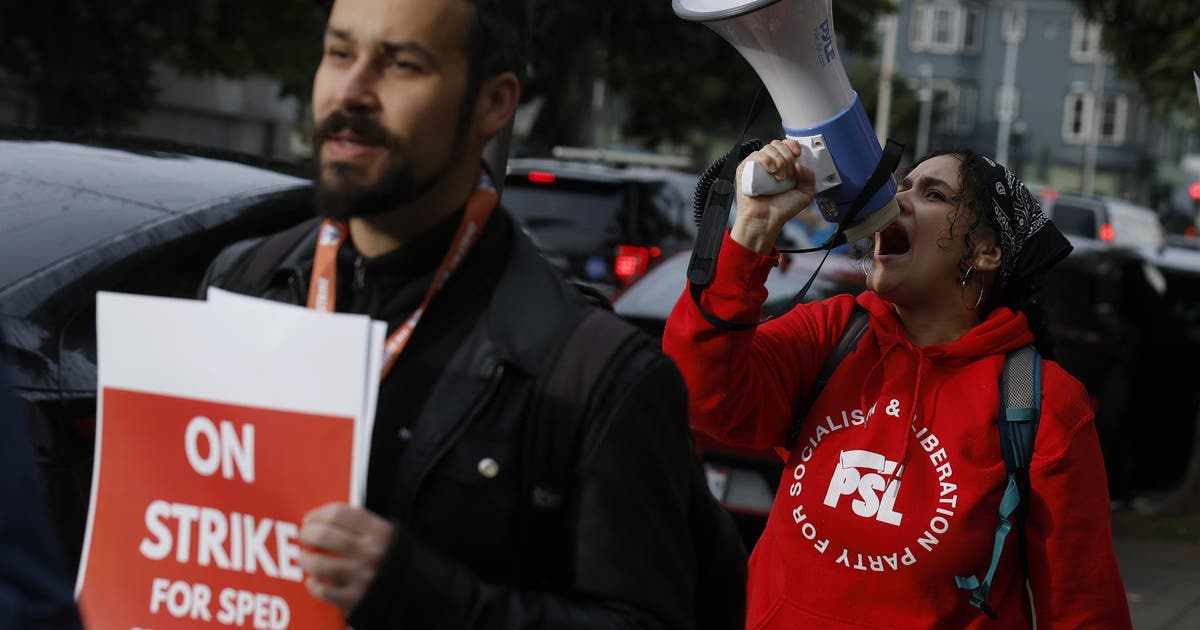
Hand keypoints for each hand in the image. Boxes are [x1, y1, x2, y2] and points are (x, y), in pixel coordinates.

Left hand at [298, 502, 393, 611]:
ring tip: (303, 558)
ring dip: (305, 559)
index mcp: (380, 532)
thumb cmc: (396, 560)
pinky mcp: (356, 599)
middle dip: (307, 534)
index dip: (318, 514)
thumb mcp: (389, 536)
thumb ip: (362, 526)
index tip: (311, 519)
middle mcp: (372, 552)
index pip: (339, 513)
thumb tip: (323, 521)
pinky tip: (313, 581)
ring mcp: (363, 577)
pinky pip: (324, 591)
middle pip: (325, 535)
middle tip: (304, 536)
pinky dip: (314, 585)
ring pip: (320, 564)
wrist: (421, 593)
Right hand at [730, 139, 815, 254]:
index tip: (798, 154)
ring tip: (779, 178)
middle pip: (778, 144)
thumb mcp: (805, 193)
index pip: (787, 144)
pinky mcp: (745, 169)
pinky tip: (771, 172)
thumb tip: (801, 164)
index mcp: (782, 165)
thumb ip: (809, 177)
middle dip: (787, 157)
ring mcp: (757, 165)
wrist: (767, 220)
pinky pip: (755, 155)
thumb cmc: (782, 209)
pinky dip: (766, 160)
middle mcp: (770, 163)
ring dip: (778, 161)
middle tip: (788, 174)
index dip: (793, 145)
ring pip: (768, 148)